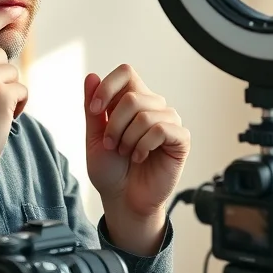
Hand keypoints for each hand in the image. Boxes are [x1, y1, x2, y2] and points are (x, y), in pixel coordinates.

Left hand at [84, 64, 189, 222]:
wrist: (122, 199)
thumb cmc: (110, 170)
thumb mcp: (94, 137)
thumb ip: (93, 109)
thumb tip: (91, 76)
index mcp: (131, 101)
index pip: (126, 72)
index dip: (108, 87)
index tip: (95, 110)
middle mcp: (153, 107)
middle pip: (132, 96)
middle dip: (114, 125)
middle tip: (112, 145)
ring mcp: (168, 121)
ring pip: (145, 114)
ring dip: (127, 139)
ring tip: (126, 153)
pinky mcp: (181, 139)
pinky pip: (162, 129)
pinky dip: (144, 145)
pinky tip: (140, 156)